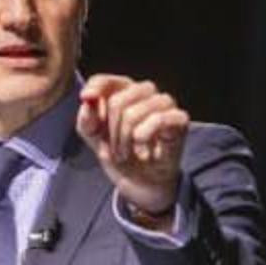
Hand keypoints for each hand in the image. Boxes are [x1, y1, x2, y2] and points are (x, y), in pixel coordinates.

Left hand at [77, 74, 188, 227]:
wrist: (142, 184)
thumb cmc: (122, 155)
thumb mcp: (95, 140)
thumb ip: (86, 120)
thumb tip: (86, 102)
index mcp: (124, 92)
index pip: (106, 80)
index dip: (96, 88)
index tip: (86, 98)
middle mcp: (146, 93)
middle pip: (118, 100)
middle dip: (111, 131)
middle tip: (116, 150)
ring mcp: (164, 104)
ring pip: (135, 112)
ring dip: (126, 139)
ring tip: (129, 153)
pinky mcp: (179, 119)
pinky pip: (158, 119)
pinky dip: (144, 138)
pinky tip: (144, 152)